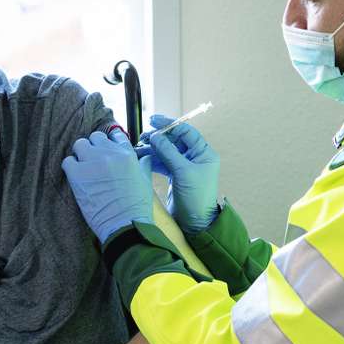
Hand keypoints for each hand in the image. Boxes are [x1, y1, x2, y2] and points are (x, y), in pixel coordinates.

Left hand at [62, 130, 153, 242]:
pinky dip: (70, 167)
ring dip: (81, 154)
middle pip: (95, 137)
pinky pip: (67, 161)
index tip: (107, 151)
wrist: (125, 224)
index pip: (115, 134)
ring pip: (80, 145)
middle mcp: (109, 154)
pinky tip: (76, 177)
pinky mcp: (78, 175)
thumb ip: (144, 164)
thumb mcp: (147, 181)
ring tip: (84, 168)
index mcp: (127, 154)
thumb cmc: (137, 206)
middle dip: (95, 147)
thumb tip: (145, 157)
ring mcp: (92, 163)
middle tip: (95, 161)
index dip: (109, 142)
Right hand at [137, 115, 218, 233]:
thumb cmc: (196, 197)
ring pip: (166, 151)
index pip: (186, 131)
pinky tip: (142, 157)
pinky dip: (152, 159)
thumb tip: (156, 136)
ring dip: (153, 148)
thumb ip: (169, 152)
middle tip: (143, 136)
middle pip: (174, 139)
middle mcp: (195, 157)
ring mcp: (184, 166)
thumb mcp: (183, 172)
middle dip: (159, 137)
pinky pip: (162, 162)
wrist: (195, 223)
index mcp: (203, 153)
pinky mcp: (175, 175)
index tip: (153, 121)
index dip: (170, 124)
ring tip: (139, 147)